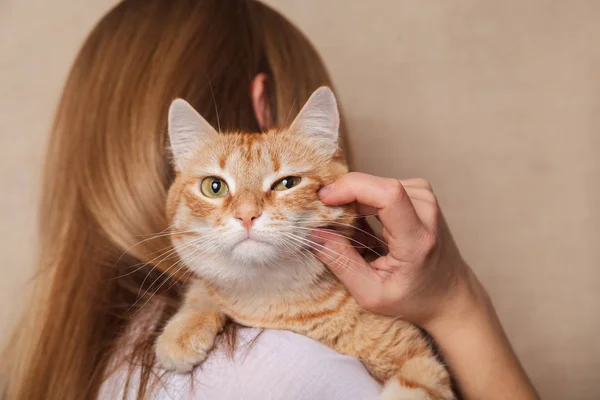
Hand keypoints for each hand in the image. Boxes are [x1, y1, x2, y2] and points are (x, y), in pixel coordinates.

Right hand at [313, 172, 474, 327]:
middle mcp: (427, 211)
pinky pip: (381, 186)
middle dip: (343, 197)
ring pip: (374, 184)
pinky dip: (363, 201)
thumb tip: (313, 232)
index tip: (324, 199)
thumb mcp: (371, 293)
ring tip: (347, 230)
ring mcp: (426, 198)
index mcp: (418, 239)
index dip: (352, 188)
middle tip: (325, 222)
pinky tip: (362, 222)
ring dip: (352, 201)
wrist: (450, 294)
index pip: (388, 194)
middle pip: (375, 185)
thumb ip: (341, 262)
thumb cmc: (413, 298)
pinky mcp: (421, 192)